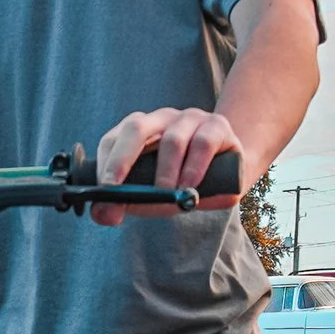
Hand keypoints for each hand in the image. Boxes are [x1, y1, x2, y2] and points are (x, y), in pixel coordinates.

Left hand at [91, 107, 246, 226]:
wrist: (231, 173)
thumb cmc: (182, 182)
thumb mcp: (153, 194)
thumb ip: (127, 203)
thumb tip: (103, 215)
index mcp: (138, 130)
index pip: (112, 139)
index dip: (105, 163)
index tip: (103, 189)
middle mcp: (161, 118)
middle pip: (135, 128)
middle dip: (122, 160)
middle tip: (116, 189)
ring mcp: (190, 118)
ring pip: (172, 140)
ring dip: (166, 172)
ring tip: (167, 194)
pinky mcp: (217, 125)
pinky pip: (203, 143)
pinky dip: (194, 168)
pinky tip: (190, 186)